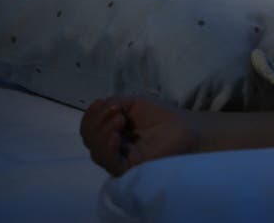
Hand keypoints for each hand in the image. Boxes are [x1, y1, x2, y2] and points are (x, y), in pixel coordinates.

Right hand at [79, 94, 200, 176]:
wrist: (185, 128)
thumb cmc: (161, 116)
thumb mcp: (132, 103)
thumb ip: (112, 103)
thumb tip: (97, 106)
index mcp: (111, 132)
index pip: (88, 128)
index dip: (90, 115)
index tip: (102, 102)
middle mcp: (112, 149)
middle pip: (89, 139)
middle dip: (98, 120)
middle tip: (118, 112)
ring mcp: (120, 161)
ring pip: (96, 152)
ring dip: (102, 131)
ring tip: (121, 120)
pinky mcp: (129, 171)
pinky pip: (109, 163)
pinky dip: (107, 148)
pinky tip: (115, 137)